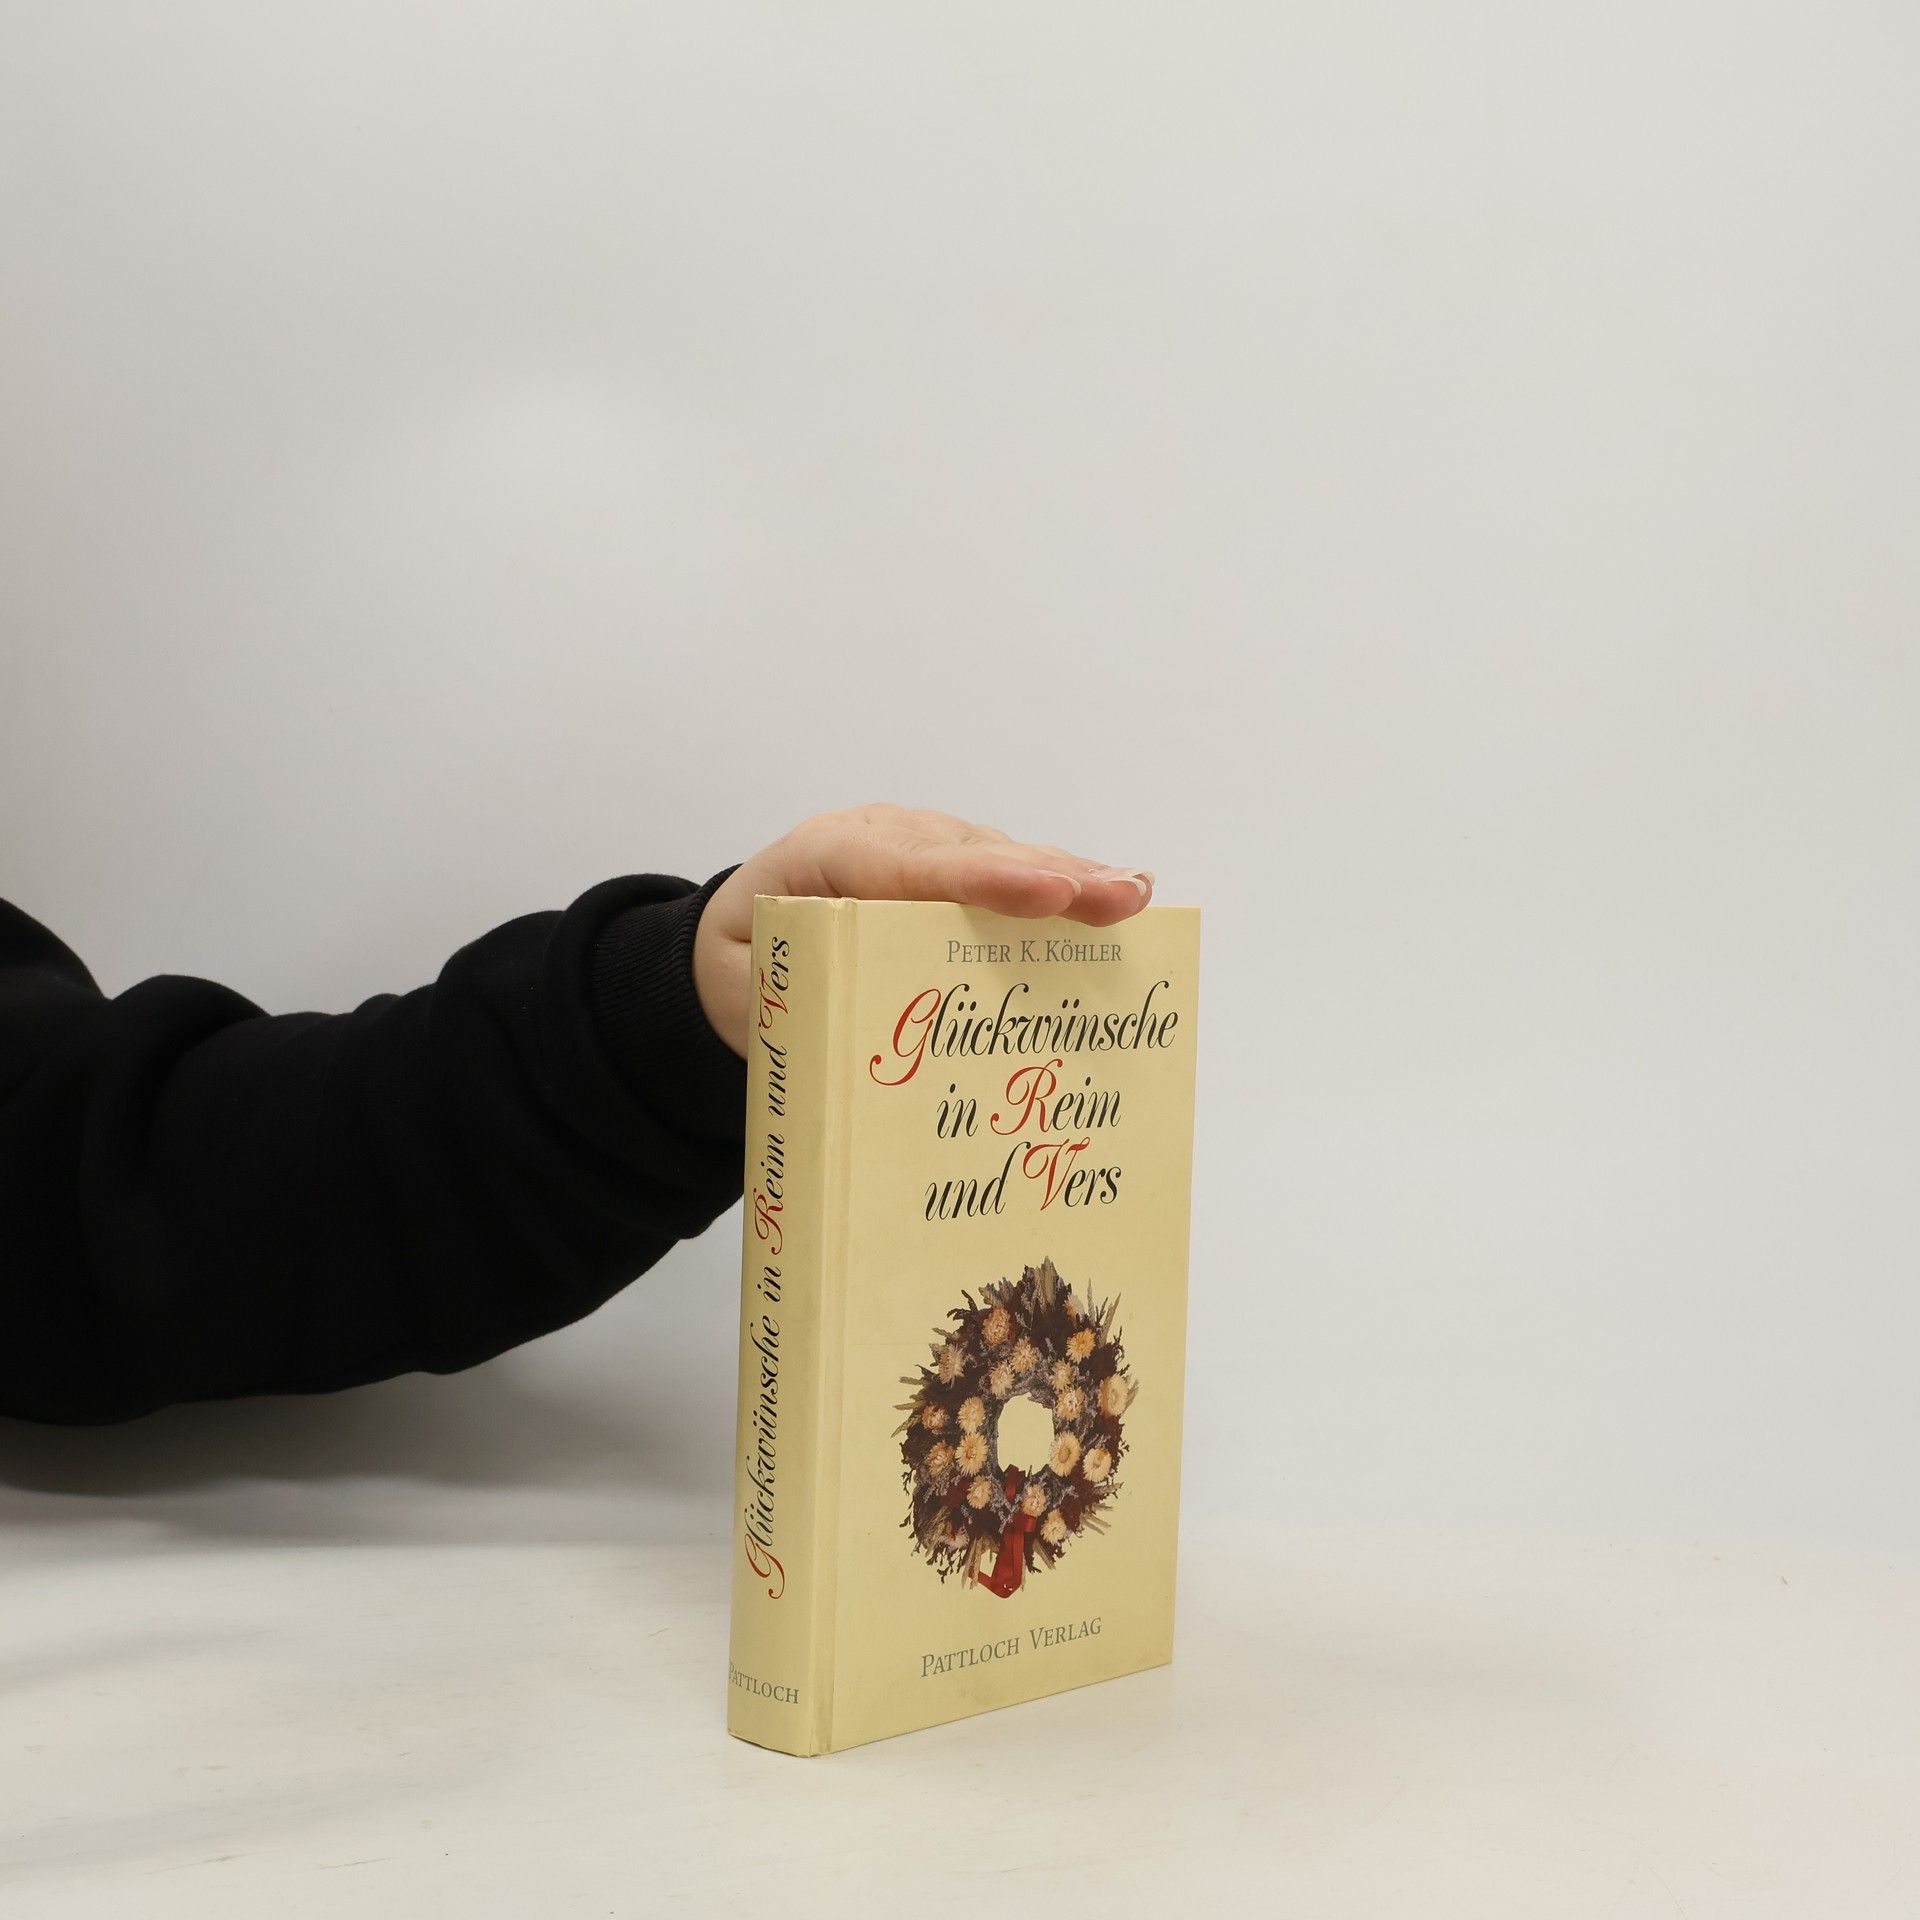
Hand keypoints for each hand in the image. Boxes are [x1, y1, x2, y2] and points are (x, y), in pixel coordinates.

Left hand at [691, 803, 1154, 1058]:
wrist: (735, 938)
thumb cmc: (746, 967)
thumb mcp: (746, 992)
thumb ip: (798, 1004)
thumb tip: (868, 1051)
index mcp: (823, 857)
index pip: (906, 865)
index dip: (981, 879)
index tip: (1043, 891)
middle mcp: (884, 838)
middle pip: (972, 855)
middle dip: (1048, 875)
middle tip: (1117, 897)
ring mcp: (925, 846)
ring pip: (1003, 856)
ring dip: (1072, 878)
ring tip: (1134, 898)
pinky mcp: (953, 866)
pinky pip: (1011, 871)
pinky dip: (1066, 885)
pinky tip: (1120, 894)